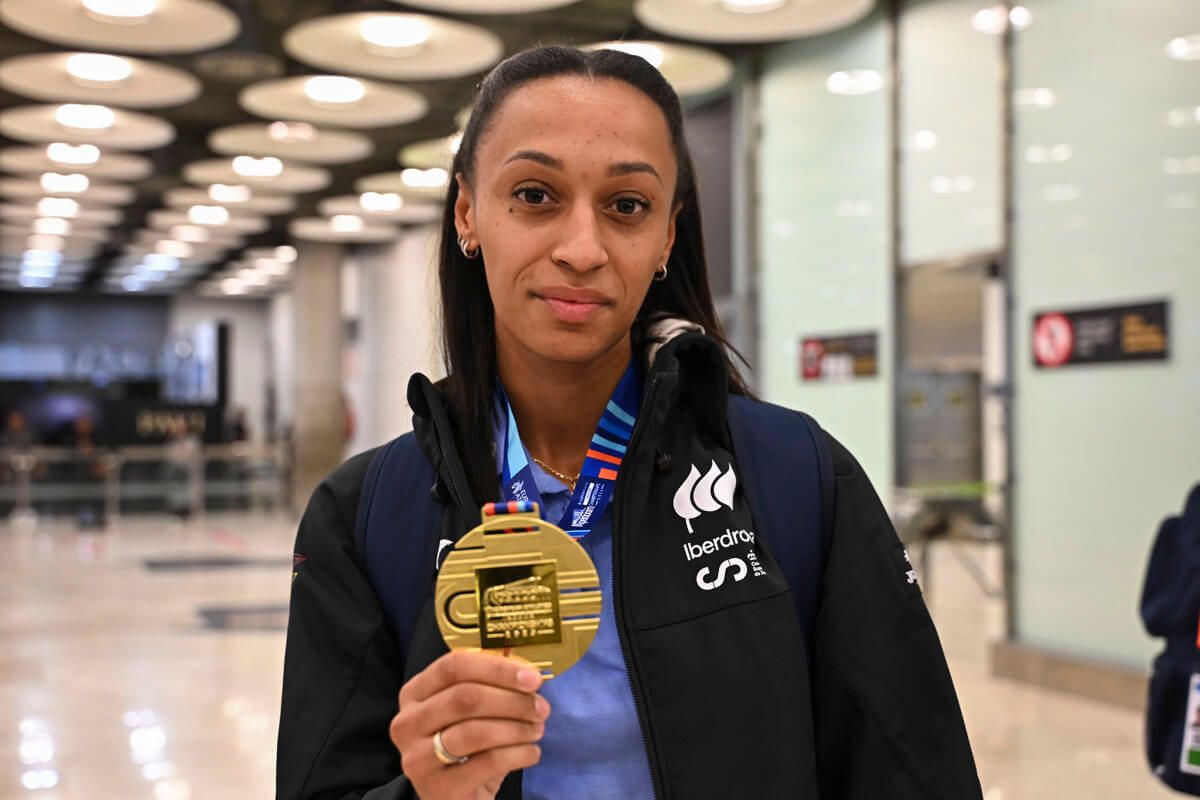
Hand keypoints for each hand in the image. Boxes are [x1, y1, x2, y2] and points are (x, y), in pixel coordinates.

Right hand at [390, 650, 549, 799]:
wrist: (457, 799)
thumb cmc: (468, 748)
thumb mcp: (471, 713)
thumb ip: (490, 687)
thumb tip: (528, 673)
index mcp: (414, 693)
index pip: (453, 666)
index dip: (497, 668)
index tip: (532, 678)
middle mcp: (407, 723)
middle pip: (465, 697)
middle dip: (512, 700)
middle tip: (541, 708)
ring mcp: (417, 758)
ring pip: (475, 731)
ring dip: (517, 728)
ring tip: (537, 730)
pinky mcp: (437, 788)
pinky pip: (487, 762)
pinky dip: (518, 754)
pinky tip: (531, 753)